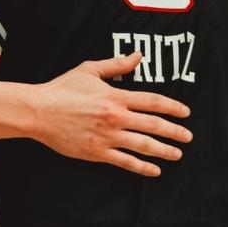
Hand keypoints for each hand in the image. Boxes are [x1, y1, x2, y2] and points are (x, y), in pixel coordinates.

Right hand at [32, 53, 191, 176]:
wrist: (39, 112)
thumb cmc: (62, 89)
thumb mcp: (90, 70)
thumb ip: (117, 65)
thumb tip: (138, 56)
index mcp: (115, 96)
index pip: (152, 102)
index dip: (172, 107)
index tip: (185, 112)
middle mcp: (116, 117)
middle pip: (154, 125)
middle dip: (175, 131)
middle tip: (188, 136)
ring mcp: (107, 137)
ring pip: (144, 145)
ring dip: (164, 151)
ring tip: (177, 154)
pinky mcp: (98, 152)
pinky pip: (125, 162)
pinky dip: (142, 168)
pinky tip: (154, 170)